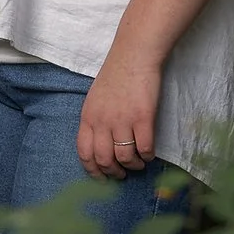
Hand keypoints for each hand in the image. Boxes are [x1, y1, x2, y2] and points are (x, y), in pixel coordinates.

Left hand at [77, 47, 161, 181]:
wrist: (134, 55)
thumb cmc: (116, 76)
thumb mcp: (95, 99)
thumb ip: (95, 121)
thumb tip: (101, 146)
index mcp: (88, 117)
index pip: (84, 153)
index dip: (93, 170)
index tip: (102, 177)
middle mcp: (102, 121)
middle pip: (104, 159)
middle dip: (114, 172)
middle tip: (122, 173)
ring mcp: (123, 119)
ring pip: (125, 157)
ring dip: (133, 165)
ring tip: (138, 163)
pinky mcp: (143, 117)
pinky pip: (144, 147)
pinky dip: (147, 155)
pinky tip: (149, 153)